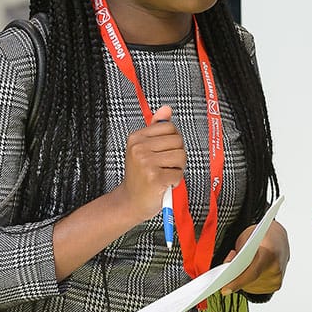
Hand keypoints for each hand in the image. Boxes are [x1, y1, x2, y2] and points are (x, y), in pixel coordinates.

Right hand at [116, 105, 185, 219]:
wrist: (131, 202)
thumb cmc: (141, 176)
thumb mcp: (146, 148)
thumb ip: (157, 128)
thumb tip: (166, 109)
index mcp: (137, 138)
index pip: (170, 127)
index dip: (172, 142)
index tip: (162, 153)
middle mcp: (139, 148)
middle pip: (178, 142)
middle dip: (177, 156)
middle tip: (163, 167)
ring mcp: (145, 163)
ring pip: (181, 157)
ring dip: (177, 169)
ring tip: (163, 175)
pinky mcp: (154, 178)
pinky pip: (178, 174)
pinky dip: (175, 182)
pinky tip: (163, 185)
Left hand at [220, 221, 288, 295]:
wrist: (278, 237)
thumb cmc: (262, 235)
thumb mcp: (245, 238)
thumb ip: (237, 254)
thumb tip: (227, 269)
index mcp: (269, 253)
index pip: (252, 273)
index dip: (237, 282)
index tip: (225, 289)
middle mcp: (276, 267)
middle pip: (249, 281)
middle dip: (236, 277)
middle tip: (230, 268)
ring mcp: (277, 278)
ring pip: (251, 286)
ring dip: (243, 279)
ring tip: (245, 265)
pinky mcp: (276, 285)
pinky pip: (256, 288)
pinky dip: (249, 282)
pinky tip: (250, 270)